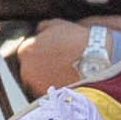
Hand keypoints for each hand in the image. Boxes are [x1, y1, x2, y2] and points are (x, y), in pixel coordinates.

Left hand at [5, 20, 120, 101]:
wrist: (95, 58)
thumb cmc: (76, 40)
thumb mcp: (58, 25)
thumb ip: (43, 27)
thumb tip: (39, 28)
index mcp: (26, 51)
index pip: (25, 52)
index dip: (38, 51)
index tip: (48, 52)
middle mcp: (26, 70)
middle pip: (29, 68)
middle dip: (39, 65)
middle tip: (55, 62)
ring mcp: (36, 85)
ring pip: (35, 81)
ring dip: (44, 77)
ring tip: (61, 71)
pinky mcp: (50, 95)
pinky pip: (46, 90)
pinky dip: (52, 86)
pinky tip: (64, 79)